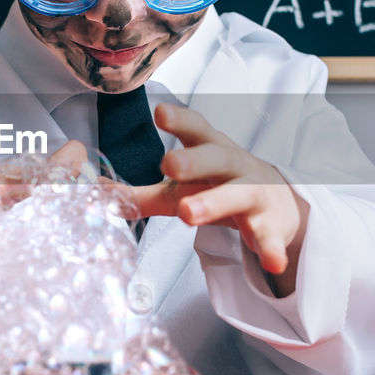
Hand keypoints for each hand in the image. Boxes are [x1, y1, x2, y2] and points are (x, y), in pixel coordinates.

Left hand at [128, 103, 309, 294]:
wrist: (278, 202)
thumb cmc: (219, 185)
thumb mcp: (182, 187)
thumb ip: (141, 193)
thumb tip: (96, 198)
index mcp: (210, 149)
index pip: (196, 128)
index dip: (179, 119)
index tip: (160, 111)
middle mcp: (234, 165)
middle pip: (215, 157)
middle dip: (192, 160)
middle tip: (167, 164)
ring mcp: (255, 193)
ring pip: (237, 194)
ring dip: (215, 202)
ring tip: (189, 215)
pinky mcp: (271, 224)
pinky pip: (270, 236)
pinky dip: (271, 248)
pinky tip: (272, 262)